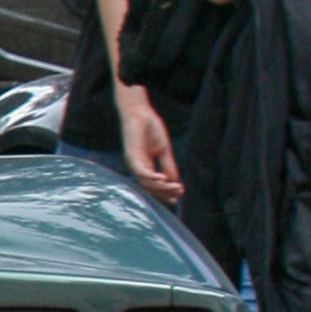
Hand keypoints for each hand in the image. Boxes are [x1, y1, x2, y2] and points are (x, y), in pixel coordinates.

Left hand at [117, 80, 183, 206]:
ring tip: (175, 188)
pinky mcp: (131, 156)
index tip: (178, 199)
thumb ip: (169, 166)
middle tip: (179, 194)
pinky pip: (141, 171)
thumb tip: (176, 182)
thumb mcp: (164, 150)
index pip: (154, 186)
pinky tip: (162, 179)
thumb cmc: (150, 129)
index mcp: (145, 168)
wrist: (139, 112)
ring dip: (161, 187)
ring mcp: (133, 163)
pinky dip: (151, 177)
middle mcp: (138, 168)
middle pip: (151, 188)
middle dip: (166, 193)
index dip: (165, 194)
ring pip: (146, 182)